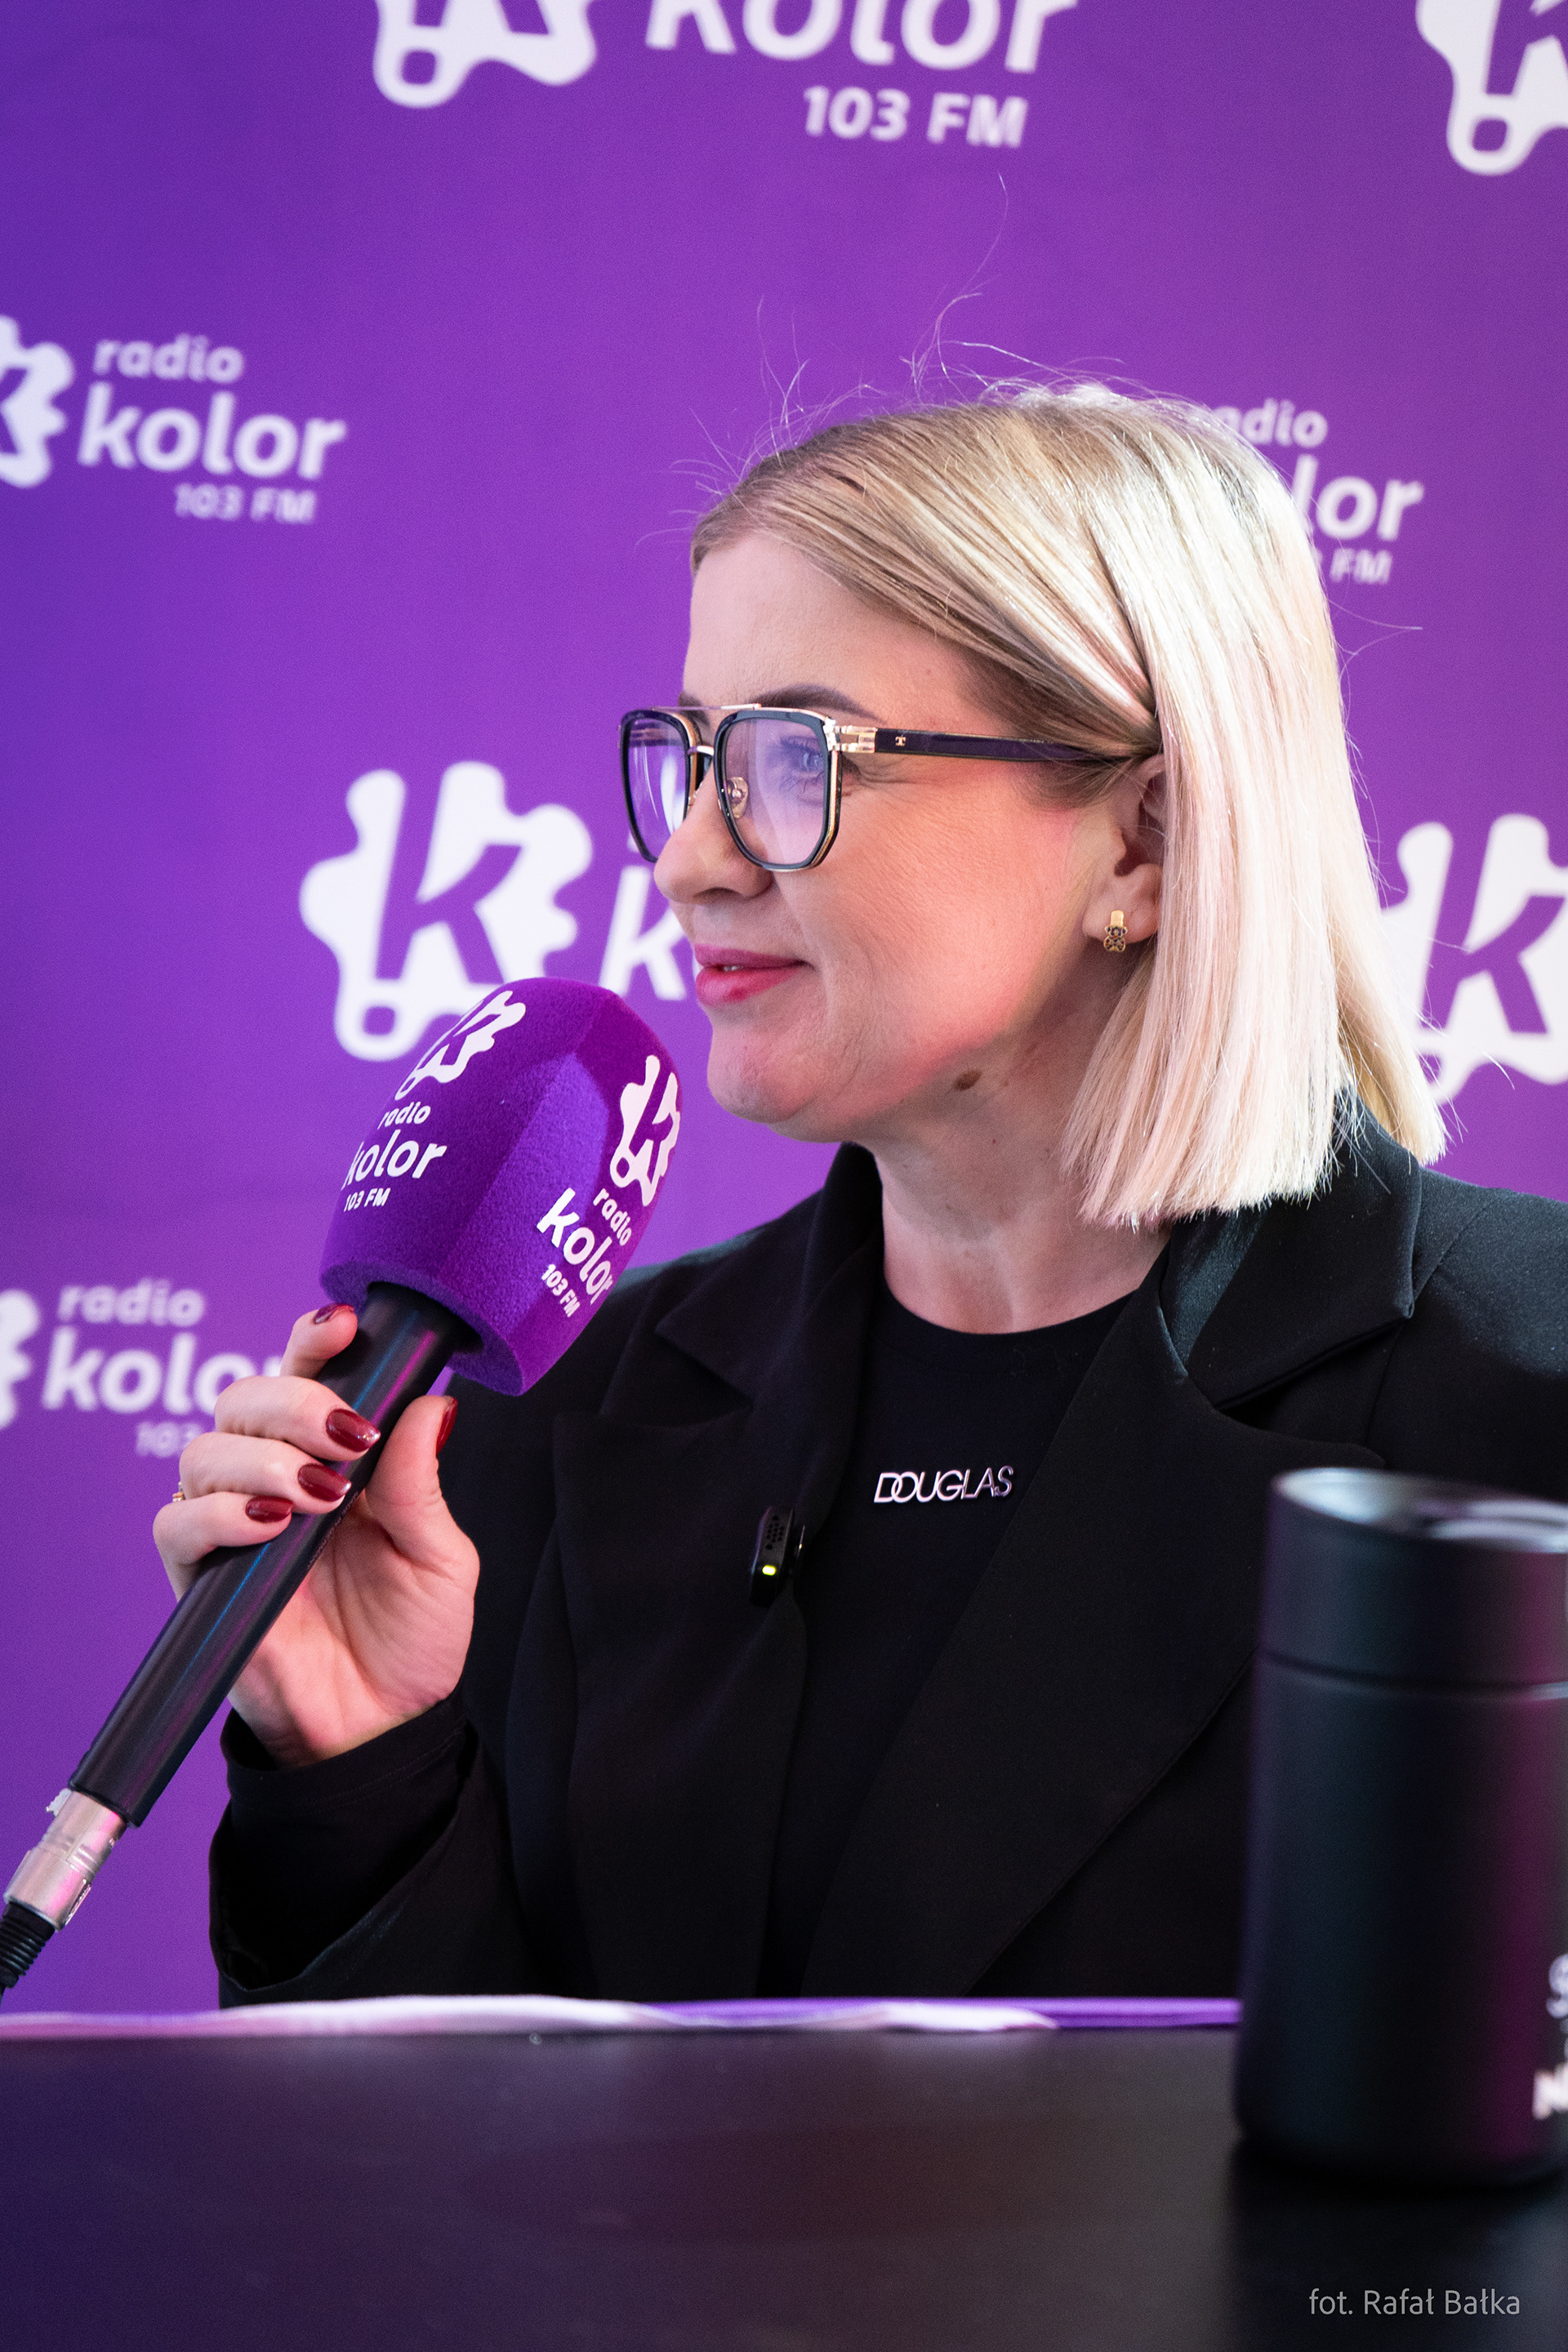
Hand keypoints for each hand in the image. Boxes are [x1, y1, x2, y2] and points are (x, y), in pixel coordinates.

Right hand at [153, 1305, 477, 1768]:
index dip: (314, 1341)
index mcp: (333, 1456)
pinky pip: (177, 1523)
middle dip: (293, 1401)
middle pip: (244, 1396)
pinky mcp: (200, 1576)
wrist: (382, 1727)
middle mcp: (274, 1477)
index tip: (342, 1327)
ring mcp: (233, 1524)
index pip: (306, 1374)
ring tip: (317, 1496)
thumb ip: (422, 1483)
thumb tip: (431, 1402)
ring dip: (263, 1458)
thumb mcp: (440, 1557)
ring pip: (207, 1449)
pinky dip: (220, 1513)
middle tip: (345, 1440)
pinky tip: (272, 1525)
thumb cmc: (412, 1637)